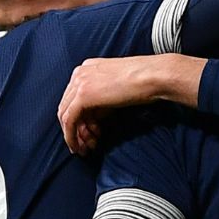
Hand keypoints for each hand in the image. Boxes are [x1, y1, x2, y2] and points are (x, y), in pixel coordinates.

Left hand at [58, 54, 203, 155]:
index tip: (89, 134)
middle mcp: (79, 73)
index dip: (79, 118)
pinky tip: (78, 147)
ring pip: (65, 114)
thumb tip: (93, 121)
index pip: (73, 97)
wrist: (153, 76)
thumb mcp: (116, 90)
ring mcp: (79, 83)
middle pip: (67, 106)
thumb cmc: (144, 81)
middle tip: (84, 146)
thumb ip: (101, 102)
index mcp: (87, 68)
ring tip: (85, 150)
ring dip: (73, 135)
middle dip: (75, 129)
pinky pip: (69, 120)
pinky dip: (71, 136)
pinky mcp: (83, 96)